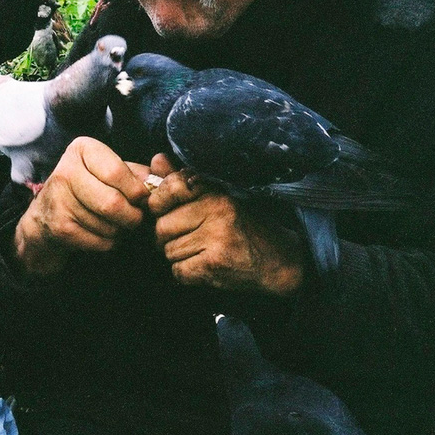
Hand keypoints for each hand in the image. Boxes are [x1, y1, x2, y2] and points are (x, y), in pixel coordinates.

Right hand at [13, 138, 151, 276]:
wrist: (45, 216)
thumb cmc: (89, 188)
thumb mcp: (111, 171)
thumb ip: (139, 172)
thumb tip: (164, 176)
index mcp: (82, 149)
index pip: (117, 172)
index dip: (137, 191)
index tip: (142, 197)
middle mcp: (65, 172)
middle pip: (113, 203)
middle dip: (133, 216)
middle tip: (136, 216)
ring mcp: (59, 201)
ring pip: (109, 226)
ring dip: (121, 230)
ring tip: (115, 223)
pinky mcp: (59, 228)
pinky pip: (101, 242)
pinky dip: (110, 242)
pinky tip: (102, 233)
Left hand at [146, 155, 305, 295]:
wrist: (279, 260)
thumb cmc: (244, 228)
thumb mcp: (218, 198)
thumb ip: (183, 181)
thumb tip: (155, 161)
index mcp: (216, 193)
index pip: (170, 188)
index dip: (158, 203)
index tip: (164, 211)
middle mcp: (216, 211)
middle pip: (162, 227)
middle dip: (167, 238)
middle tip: (186, 239)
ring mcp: (215, 238)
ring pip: (168, 251)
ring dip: (179, 257)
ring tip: (200, 252)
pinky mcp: (214, 264)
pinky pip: (178, 271)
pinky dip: (186, 274)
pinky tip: (203, 267)